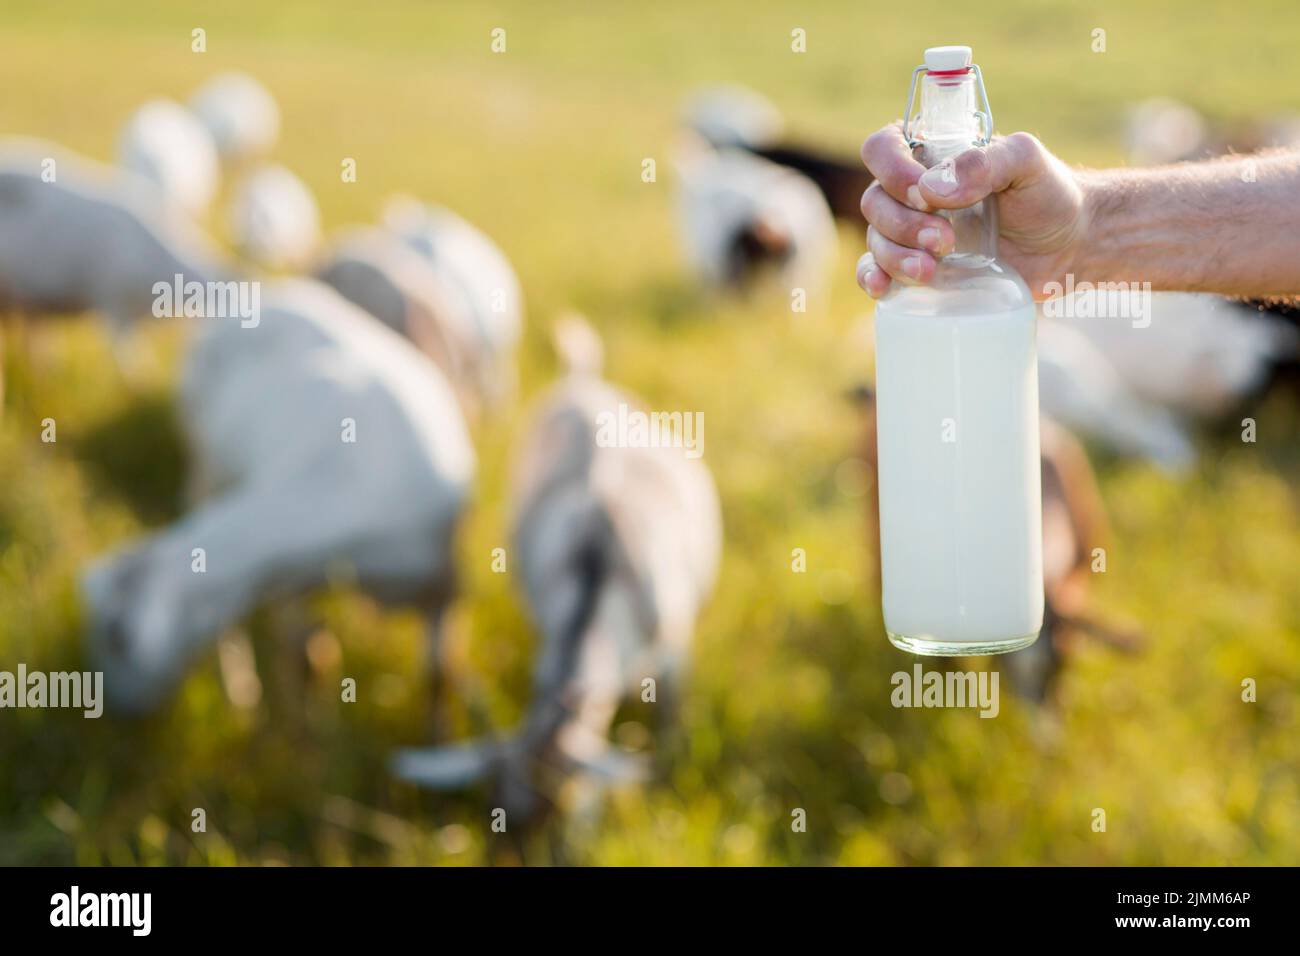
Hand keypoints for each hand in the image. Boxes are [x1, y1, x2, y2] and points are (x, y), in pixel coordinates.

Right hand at [856, 123, 1088, 299]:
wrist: (1068, 246)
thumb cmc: (1047, 195)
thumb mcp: (1027, 164)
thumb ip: (987, 162)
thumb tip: (932, 188)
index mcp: (931, 155)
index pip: (883, 148)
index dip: (891, 170)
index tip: (923, 193)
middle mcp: (913, 192)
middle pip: (874, 201)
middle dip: (903, 224)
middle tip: (946, 240)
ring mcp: (911, 233)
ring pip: (875, 239)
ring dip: (895, 256)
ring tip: (932, 270)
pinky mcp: (916, 268)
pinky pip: (875, 272)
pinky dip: (872, 279)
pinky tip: (883, 288)